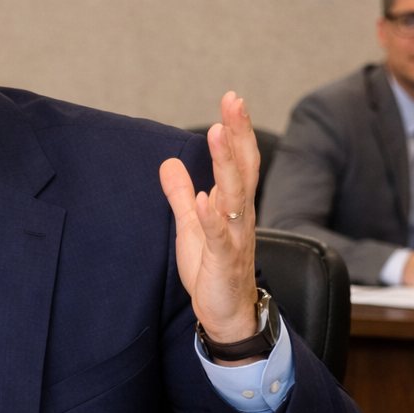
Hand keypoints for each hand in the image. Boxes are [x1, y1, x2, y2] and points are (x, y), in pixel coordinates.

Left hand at [159, 92, 261, 363]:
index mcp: (233, 205)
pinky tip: (209, 198)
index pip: (239, 160)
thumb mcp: (191, 225)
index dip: (237, 131)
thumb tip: (170, 162)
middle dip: (238, 134)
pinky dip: (214, 216)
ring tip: (219, 133)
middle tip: (234, 101)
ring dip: (226, 164)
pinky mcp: (224, 260)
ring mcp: (234, 236)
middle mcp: (240, 216)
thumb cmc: (212, 269)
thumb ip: (182, 194)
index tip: (232, 99)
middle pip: (242, 168)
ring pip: (235, 195)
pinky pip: (220, 236)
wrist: (227, 313)